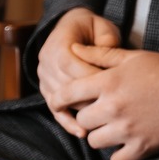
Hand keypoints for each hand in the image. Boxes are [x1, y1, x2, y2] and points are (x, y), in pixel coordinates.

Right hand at [38, 7, 120, 138]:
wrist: (72, 28)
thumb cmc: (91, 28)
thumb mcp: (102, 26)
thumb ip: (106, 40)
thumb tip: (111, 55)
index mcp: (57, 44)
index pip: (70, 64)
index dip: (91, 76)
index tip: (113, 86)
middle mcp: (45, 63)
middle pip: (66, 86)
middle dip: (90, 97)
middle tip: (114, 107)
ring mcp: (44, 79)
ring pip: (62, 101)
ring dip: (82, 111)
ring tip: (105, 123)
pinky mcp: (47, 92)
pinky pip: (55, 111)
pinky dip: (68, 123)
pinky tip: (83, 133)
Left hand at [61, 50, 158, 159]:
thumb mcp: (133, 57)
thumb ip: (100, 54)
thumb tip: (73, 48)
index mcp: (109, 82)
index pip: (67, 94)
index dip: (58, 100)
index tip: (59, 104)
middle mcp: (114, 107)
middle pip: (81, 120)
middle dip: (88, 116)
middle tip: (102, 111)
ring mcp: (128, 130)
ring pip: (95, 141)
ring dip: (101, 135)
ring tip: (115, 126)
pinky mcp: (142, 148)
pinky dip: (118, 155)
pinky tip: (126, 144)